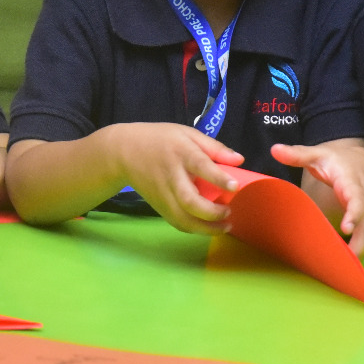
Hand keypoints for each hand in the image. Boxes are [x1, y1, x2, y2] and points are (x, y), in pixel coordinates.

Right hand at [103, 123, 240, 235]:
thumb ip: (214, 147)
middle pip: (189, 201)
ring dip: (205, 229)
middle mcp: (171, 176)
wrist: (123, 151)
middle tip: (229, 211)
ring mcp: (163, 194)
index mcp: (180, 153)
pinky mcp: (158, 206)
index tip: (235, 187)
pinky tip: (208, 228)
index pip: (200, 166)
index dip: (218, 178)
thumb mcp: (187, 133)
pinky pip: (177, 223)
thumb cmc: (160, 139)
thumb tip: (240, 160)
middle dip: (212, 212)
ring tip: (225, 227)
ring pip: (182, 219)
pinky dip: (194, 229)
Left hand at [272, 139, 363, 254]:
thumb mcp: (319, 154)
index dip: (354, 215)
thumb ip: (298, 155)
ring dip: (359, 251)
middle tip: (340, 262)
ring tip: (340, 268)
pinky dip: (360, 249)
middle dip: (358, 244)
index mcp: (353, 182)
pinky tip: (345, 262)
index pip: (358, 199)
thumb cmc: (338, 159)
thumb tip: (275, 150)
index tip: (346, 229)